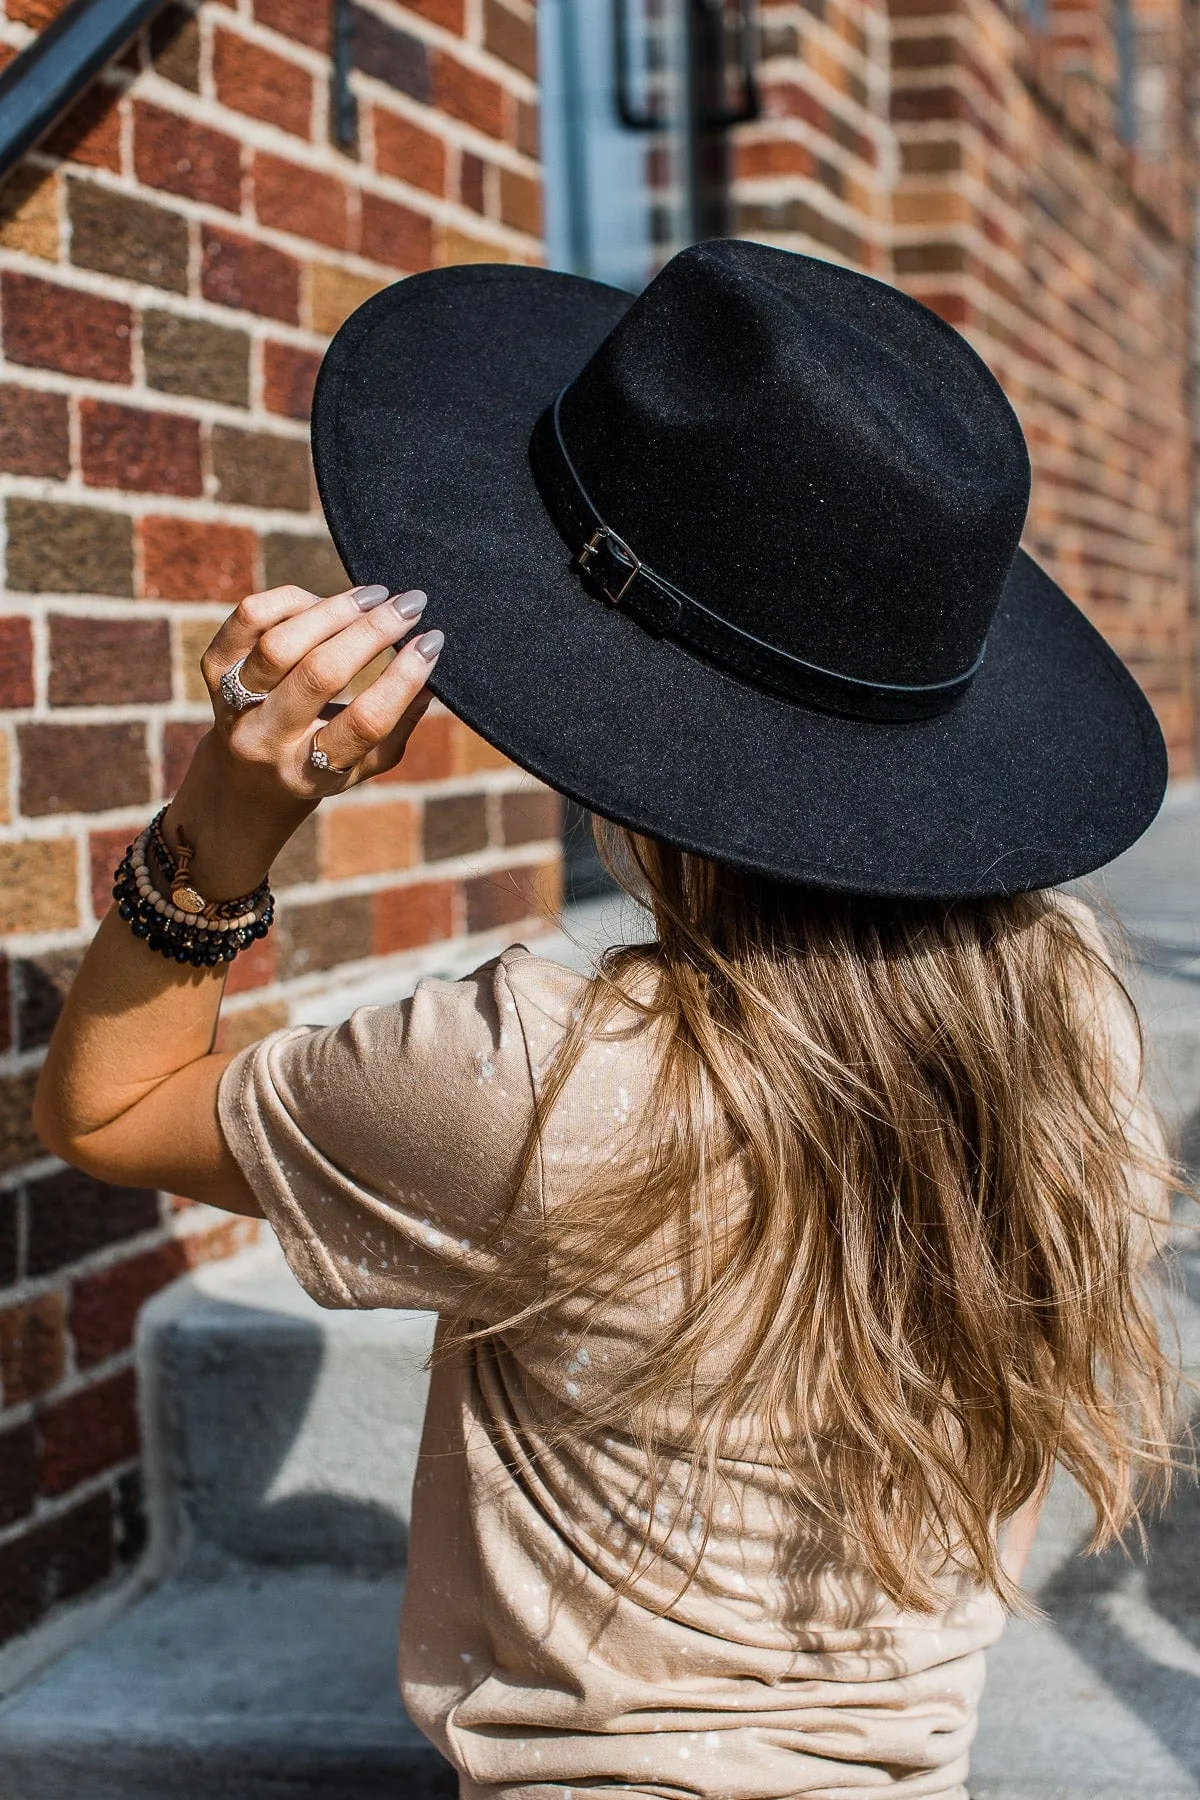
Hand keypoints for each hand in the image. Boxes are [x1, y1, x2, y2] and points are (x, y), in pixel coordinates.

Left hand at [167, 582, 441, 897]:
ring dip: (335, 611)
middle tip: (410, 606)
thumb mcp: (361, 766)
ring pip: (281, 643)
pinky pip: (249, 617)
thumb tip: (431, 669)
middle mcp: (264, 740)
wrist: (239, 780)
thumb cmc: (317, 767)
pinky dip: (293, 601)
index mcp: (308, 773)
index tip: (432, 642)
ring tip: (373, 597)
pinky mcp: (213, 668)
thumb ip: (398, 727)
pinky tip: (324, 602)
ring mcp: (231, 702)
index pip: (363, 722)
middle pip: (320, 674)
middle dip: (372, 632)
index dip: (403, 678)